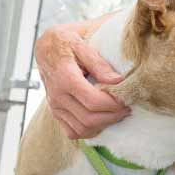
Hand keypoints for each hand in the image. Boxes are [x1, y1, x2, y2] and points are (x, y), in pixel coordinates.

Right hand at [35, 23, 129, 138]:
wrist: (46, 48)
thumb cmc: (67, 42)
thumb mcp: (83, 44)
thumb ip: (99, 63)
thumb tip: (117, 80)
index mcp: (65, 78)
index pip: (93, 101)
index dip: (114, 104)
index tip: (127, 99)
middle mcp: (58, 95)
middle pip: (89, 118)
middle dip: (113, 116)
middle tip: (128, 107)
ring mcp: (55, 106)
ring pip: (82, 129)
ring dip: (103, 125)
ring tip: (118, 113)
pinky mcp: (56, 112)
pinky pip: (72, 132)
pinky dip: (89, 131)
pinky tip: (102, 119)